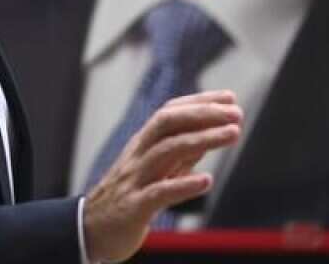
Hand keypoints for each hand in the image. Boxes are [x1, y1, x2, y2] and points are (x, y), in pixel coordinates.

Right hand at [82, 90, 241, 262]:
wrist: (91, 231)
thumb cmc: (128, 198)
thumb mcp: (155, 170)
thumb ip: (180, 153)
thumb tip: (209, 133)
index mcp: (143, 144)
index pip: (170, 112)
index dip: (199, 102)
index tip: (230, 98)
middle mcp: (138, 155)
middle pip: (167, 122)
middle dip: (203, 114)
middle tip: (237, 114)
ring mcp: (135, 179)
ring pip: (167, 150)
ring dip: (202, 139)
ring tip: (232, 134)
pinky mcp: (134, 207)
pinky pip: (159, 192)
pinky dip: (184, 184)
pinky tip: (207, 180)